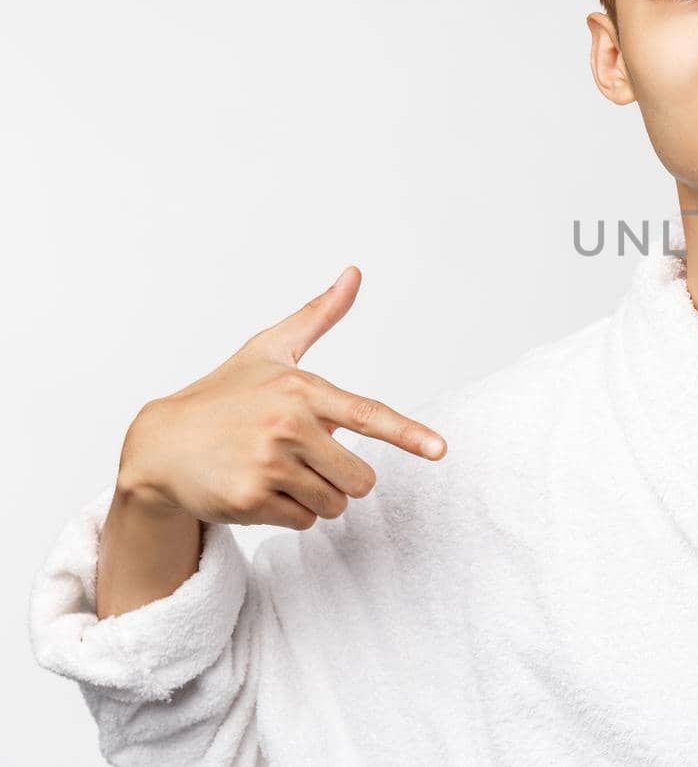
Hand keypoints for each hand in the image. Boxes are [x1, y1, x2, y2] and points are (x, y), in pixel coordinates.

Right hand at [117, 266, 447, 531]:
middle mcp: (287, 426)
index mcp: (301, 390)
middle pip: (360, 478)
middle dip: (346, 478)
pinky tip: (259, 490)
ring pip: (334, 504)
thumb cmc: (224, 395)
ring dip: (318, 498)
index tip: (440, 450)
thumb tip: (354, 273)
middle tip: (309, 461)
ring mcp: (267, 465)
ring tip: (279, 472)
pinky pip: (303, 522)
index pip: (368, 415)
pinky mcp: (249, 500)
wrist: (159, 444)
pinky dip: (290, 513)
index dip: (408, 434)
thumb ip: (318, 316)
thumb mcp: (270, 351)